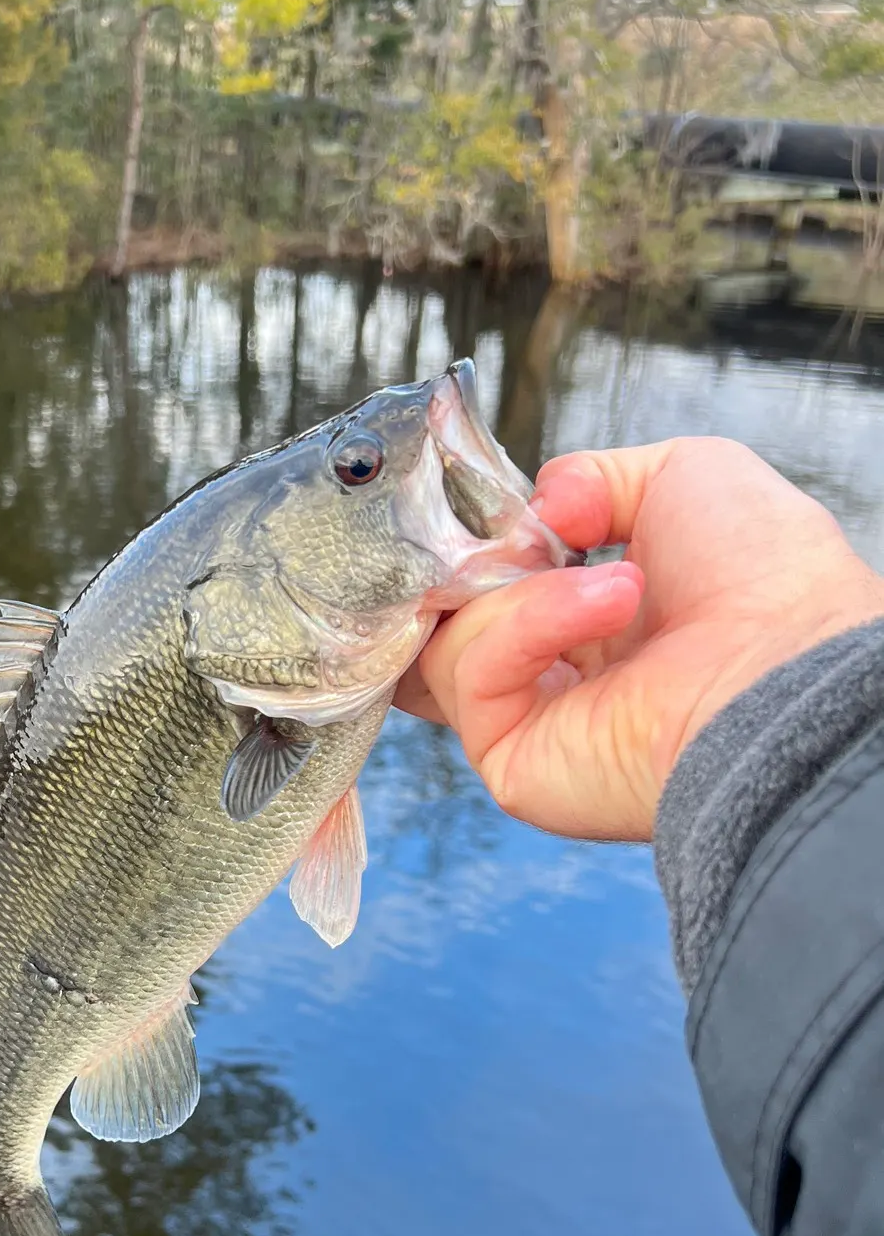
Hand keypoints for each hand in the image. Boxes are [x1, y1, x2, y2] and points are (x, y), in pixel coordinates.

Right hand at [395, 438, 883, 840]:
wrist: (791, 666)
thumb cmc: (767, 582)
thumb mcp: (680, 474)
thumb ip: (589, 476)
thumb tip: (535, 512)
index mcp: (595, 621)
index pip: (486, 587)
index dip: (473, 543)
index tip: (490, 511)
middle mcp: (558, 677)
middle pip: (443, 617)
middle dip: (466, 564)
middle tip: (521, 541)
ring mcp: (530, 723)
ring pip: (447, 638)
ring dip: (520, 591)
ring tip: (614, 583)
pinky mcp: (509, 762)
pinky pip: (468, 673)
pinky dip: (525, 625)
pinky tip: (604, 607)